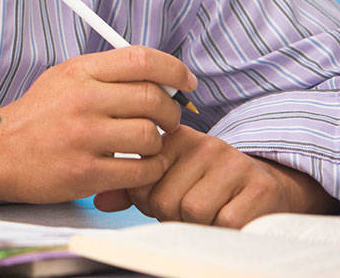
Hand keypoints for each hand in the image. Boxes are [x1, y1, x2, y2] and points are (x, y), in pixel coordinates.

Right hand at [0, 46, 194, 205]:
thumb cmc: (36, 117)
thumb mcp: (62, 79)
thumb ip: (105, 75)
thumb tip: (158, 77)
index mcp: (78, 72)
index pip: (141, 59)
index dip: (174, 69)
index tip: (186, 82)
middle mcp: (82, 100)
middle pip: (153, 98)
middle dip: (171, 112)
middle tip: (168, 121)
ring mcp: (83, 138)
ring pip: (150, 137)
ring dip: (159, 144)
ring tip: (148, 147)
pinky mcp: (85, 173)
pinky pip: (141, 171)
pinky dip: (150, 171)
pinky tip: (140, 167)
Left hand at [95, 126, 338, 225]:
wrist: (270, 187)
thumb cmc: (209, 186)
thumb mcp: (170, 180)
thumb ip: (132, 188)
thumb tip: (99, 200)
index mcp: (175, 139)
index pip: (140, 179)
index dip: (147, 201)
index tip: (162, 201)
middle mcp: (203, 144)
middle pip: (163, 199)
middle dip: (171, 216)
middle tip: (187, 212)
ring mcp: (232, 163)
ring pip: (191, 211)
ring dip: (197, 225)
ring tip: (208, 214)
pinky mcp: (258, 186)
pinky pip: (224, 221)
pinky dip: (223, 229)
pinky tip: (229, 217)